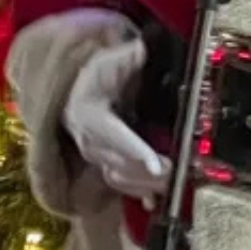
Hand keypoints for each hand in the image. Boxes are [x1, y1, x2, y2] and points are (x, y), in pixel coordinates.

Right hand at [61, 39, 167, 201]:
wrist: (74, 97)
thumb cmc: (95, 78)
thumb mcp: (107, 62)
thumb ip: (126, 57)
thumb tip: (142, 48)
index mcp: (90, 117)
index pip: (114, 137)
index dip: (135, 150)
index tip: (156, 164)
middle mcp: (92, 143)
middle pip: (121, 164)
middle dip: (149, 173)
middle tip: (176, 173)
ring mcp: (98, 159)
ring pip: (122, 178)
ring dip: (147, 185)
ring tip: (173, 185)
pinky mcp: (106, 166)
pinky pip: (121, 185)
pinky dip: (139, 193)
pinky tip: (155, 201)